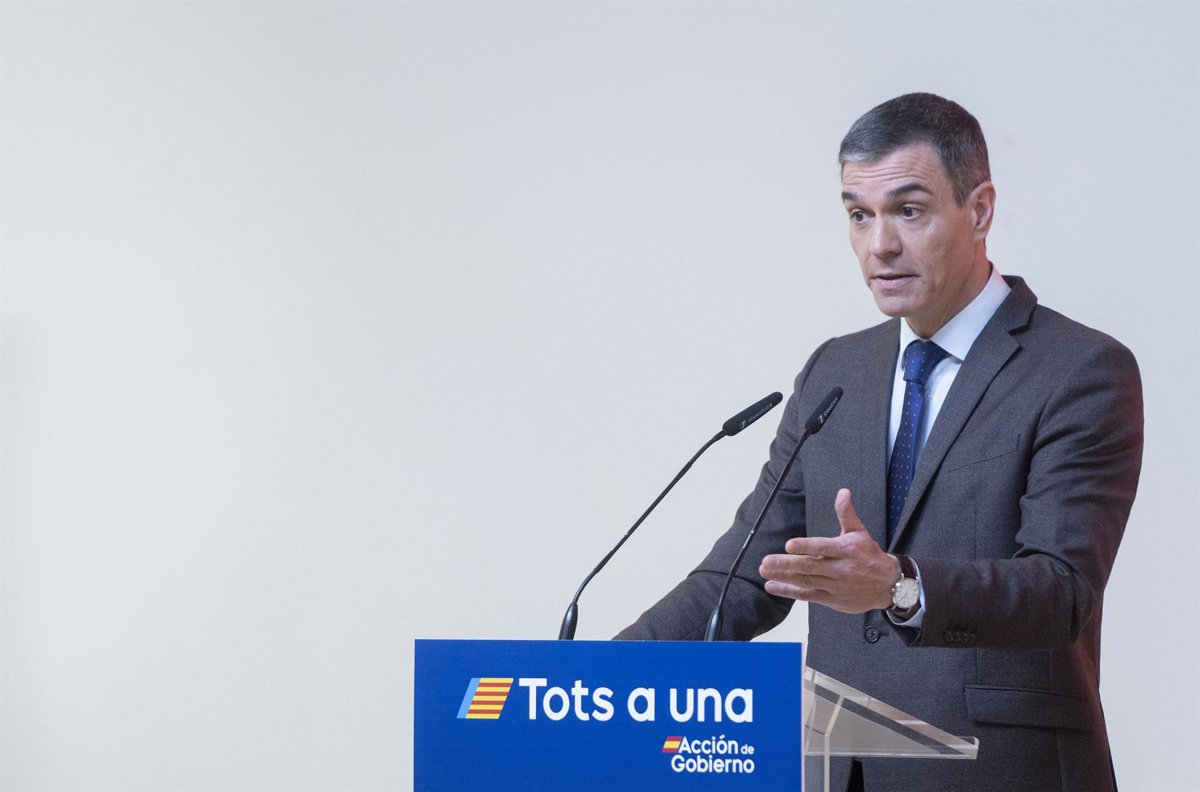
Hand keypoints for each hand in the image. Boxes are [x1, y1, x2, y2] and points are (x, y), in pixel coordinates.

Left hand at [760, 488, 899, 613]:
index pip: (823, 547)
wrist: (889, 585)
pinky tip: (772, 586)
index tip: (788, 545)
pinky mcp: (832, 599)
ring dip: (783, 577)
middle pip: (810, 566)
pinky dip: (789, 591)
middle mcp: (840, 569)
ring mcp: (834, 586)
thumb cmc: (870, 556)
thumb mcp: (860, 532)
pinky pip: (807, 596)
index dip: (805, 546)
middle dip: (786, 564)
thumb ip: (846, 513)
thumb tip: (842, 492)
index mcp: (845, 550)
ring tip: (765, 571)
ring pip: (806, 581)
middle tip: (766, 561)